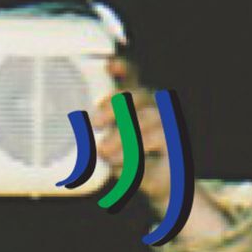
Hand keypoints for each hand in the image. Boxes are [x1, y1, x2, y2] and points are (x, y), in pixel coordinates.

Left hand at [91, 56, 225, 241]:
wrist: (164, 186)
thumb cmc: (133, 157)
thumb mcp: (112, 143)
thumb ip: (98, 134)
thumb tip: (76, 135)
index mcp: (139, 102)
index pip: (133, 77)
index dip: (123, 68)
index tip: (109, 66)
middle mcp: (155, 110)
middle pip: (139, 97)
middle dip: (116, 107)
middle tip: (95, 121)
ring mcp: (168, 129)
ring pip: (147, 123)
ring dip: (123, 137)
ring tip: (104, 151)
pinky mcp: (174, 152)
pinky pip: (154, 148)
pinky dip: (132, 157)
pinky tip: (116, 164)